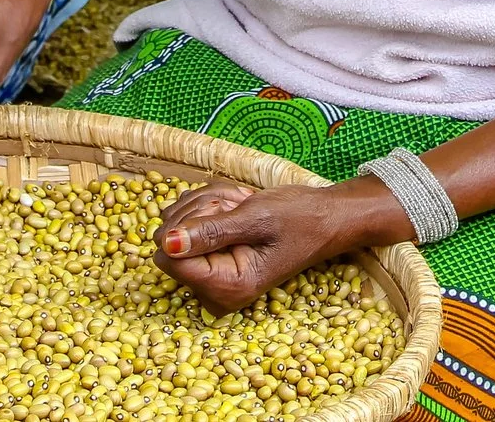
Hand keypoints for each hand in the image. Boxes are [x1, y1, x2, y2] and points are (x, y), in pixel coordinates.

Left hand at [154, 179, 407, 316]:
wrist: (327, 217)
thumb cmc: (300, 218)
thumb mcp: (256, 218)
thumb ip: (210, 232)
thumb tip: (167, 243)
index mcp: (228, 288)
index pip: (170, 258)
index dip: (189, 226)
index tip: (224, 212)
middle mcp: (214, 291)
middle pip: (169, 241)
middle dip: (200, 211)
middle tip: (237, 206)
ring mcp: (211, 276)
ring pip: (175, 226)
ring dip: (206, 204)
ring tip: (241, 205)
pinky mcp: (211, 260)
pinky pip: (186, 224)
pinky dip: (208, 205)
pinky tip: (236, 207)